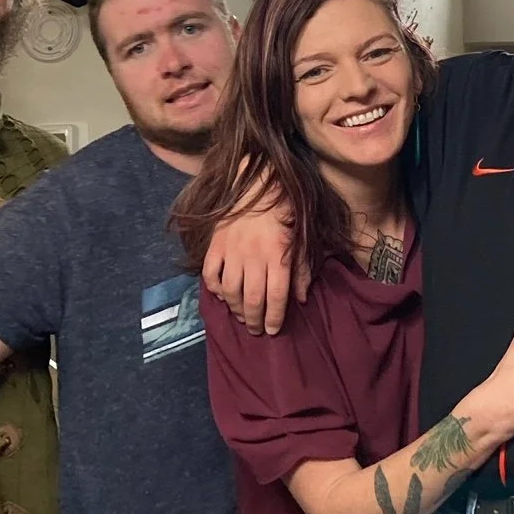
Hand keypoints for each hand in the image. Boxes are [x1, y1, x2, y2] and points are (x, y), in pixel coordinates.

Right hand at [202, 201, 307, 334]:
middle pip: (253, 298)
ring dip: (236, 309)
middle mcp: (254, 257)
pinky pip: (210, 274)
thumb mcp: (303, 238)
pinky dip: (214, 288)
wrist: (258, 183)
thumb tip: (301, 298)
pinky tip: (222, 295)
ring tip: (241, 317)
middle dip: (255, 320)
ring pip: (231, 291)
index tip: (274, 330)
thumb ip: (302, 268)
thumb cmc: (285, 212)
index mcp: (278, 255)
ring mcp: (232, 251)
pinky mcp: (216, 244)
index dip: (275, 317)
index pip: (276, 296)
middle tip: (256, 330)